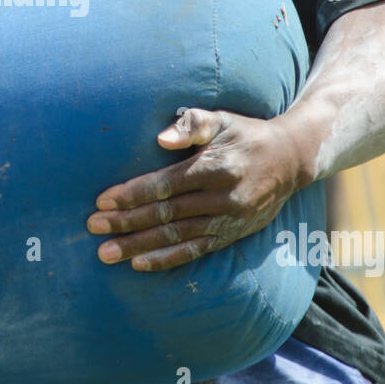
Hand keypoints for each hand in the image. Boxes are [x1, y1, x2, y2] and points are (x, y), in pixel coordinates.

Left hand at [86, 107, 301, 271]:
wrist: (290, 160)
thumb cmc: (246, 134)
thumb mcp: (222, 119)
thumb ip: (192, 124)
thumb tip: (160, 138)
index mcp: (215, 167)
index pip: (166, 184)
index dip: (134, 194)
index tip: (102, 200)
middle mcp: (221, 197)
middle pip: (166, 214)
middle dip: (127, 222)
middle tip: (94, 227)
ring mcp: (227, 220)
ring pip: (176, 237)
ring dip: (138, 246)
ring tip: (107, 253)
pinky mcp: (231, 235)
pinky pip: (194, 251)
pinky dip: (166, 259)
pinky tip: (139, 264)